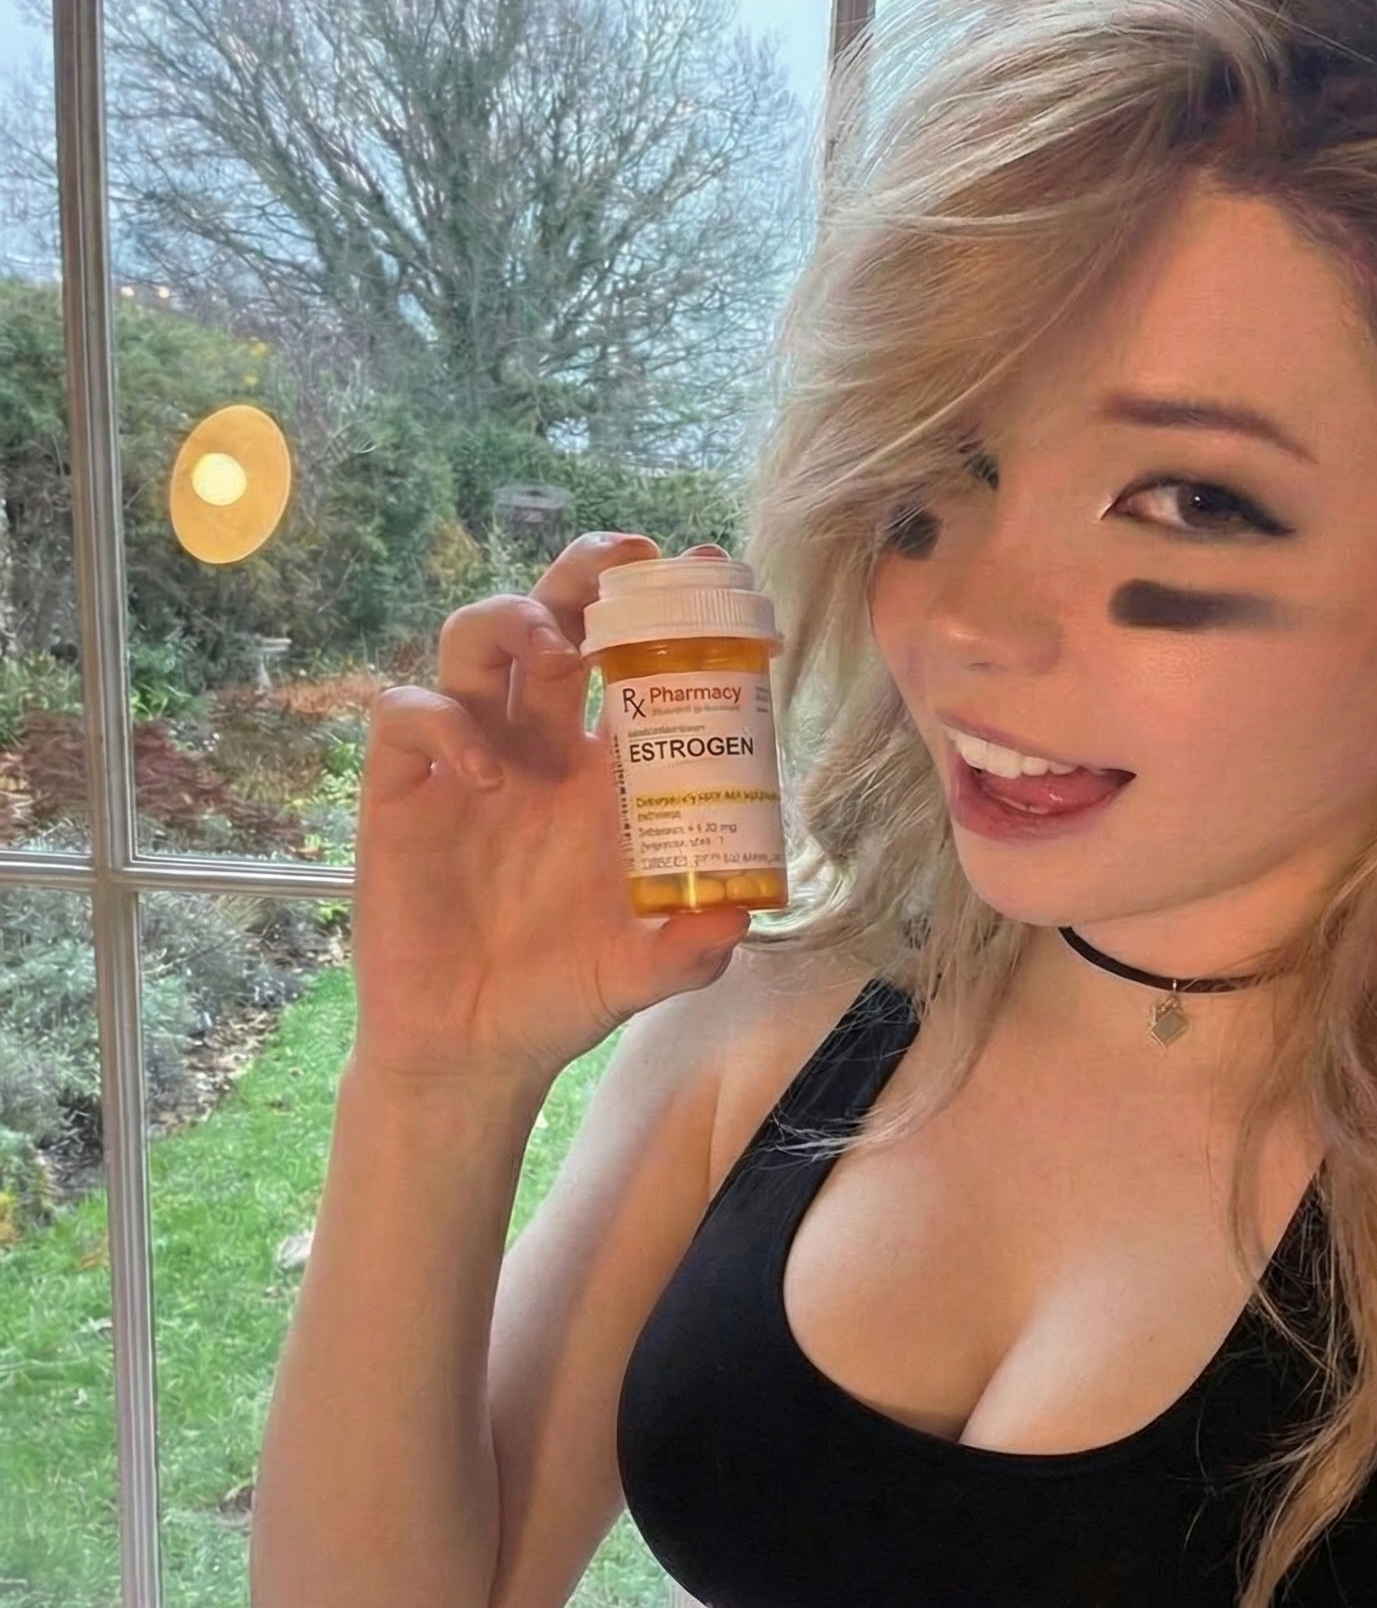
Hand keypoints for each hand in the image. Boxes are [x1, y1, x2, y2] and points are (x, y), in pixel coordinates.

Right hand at [349, 533, 751, 1087]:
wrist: (472, 1047)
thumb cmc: (561, 995)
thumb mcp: (642, 975)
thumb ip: (690, 949)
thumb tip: (741, 913)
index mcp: (605, 773)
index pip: (634, 664)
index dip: (664, 614)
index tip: (710, 576)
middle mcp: (538, 747)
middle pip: (556, 619)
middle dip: (587, 574)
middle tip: (627, 560)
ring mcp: (468, 759)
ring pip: (475, 639)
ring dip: (514, 618)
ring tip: (556, 649)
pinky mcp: (404, 789)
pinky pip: (410, 713)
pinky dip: (443, 721)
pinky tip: (486, 771)